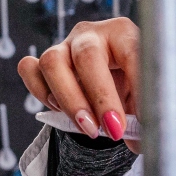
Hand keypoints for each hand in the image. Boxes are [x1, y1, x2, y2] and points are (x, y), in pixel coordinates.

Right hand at [17, 18, 138, 143]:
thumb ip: (145, 113)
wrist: (111, 79)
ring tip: (88, 128)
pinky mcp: (43, 61)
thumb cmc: (130, 82)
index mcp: (123, 34)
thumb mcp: (145, 95)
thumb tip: (139, 141)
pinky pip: (30, 69)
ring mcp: (64, 46)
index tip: (142, 120)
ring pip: (52, 62)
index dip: (137, 88)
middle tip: (112, 130)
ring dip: (69, 101)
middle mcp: (91, 35)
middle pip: (87, 56)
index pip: (132, 53)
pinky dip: (41, 93)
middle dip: (100, 98)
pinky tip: (61, 111)